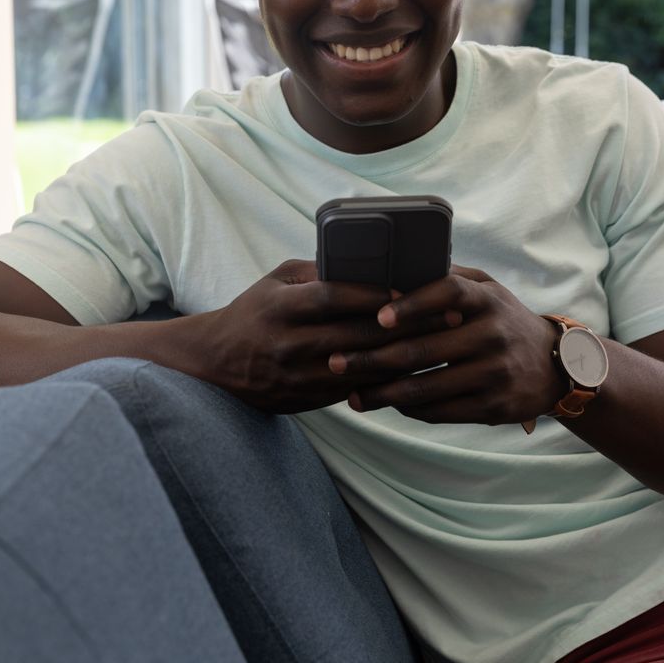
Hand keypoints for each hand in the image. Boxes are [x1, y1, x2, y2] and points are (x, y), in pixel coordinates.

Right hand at [190, 260, 457, 414]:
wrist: (216, 365)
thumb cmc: (253, 313)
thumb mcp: (275, 282)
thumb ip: (316, 272)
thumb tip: (364, 262)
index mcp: (281, 306)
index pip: (332, 297)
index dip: (372, 295)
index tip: (409, 291)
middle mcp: (289, 342)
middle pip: (356, 335)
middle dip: (406, 326)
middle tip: (447, 317)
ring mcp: (298, 376)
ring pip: (362, 368)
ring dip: (405, 358)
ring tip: (442, 346)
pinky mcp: (307, 400)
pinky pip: (354, 392)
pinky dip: (386, 382)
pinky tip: (415, 372)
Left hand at [327, 266, 565, 425]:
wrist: (555, 366)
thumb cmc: (504, 320)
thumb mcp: (487, 290)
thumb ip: (449, 279)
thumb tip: (396, 267)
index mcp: (485, 299)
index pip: (446, 293)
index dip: (411, 304)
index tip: (378, 317)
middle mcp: (491, 335)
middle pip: (422, 349)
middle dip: (372, 359)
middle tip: (336, 362)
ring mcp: (493, 373)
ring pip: (426, 388)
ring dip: (383, 393)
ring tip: (353, 395)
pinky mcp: (493, 407)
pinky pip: (441, 412)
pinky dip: (410, 410)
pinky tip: (388, 405)